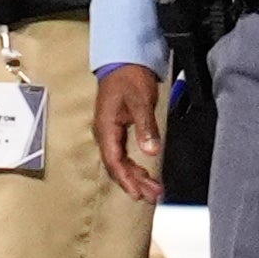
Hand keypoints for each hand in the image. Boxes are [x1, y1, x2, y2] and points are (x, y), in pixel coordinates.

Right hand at [94, 65, 165, 201]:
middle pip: (116, 166)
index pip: (113, 160)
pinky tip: (144, 174)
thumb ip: (145, 127)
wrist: (124, 62)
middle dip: (133, 182)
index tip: (137, 193)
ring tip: (153, 190)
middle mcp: (105, 133)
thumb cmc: (129, 78)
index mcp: (106, 127)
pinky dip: (134, 167)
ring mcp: (110, 132)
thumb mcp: (140, 101)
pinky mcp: (118, 130)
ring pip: (120, 162)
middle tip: (152, 196)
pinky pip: (123, 154)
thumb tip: (151, 151)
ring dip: (135, 177)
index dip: (125, 179)